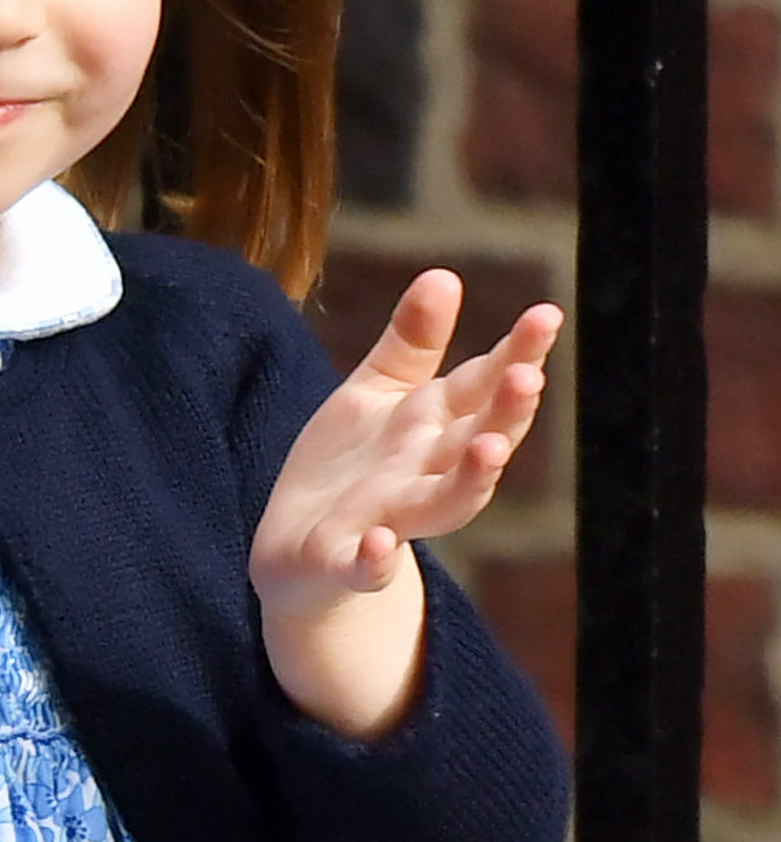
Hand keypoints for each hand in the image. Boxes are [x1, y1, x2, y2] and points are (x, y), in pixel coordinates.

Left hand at [249, 271, 560, 735]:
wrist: (297, 554)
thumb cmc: (351, 467)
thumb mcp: (377, 394)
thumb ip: (411, 343)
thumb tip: (444, 274)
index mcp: (433, 428)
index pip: (483, 387)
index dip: (516, 354)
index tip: (545, 315)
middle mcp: (423, 474)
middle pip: (478, 443)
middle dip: (507, 413)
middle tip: (528, 376)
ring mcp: (388, 520)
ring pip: (444, 505)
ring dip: (471, 480)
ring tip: (490, 449)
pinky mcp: (343, 562)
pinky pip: (364, 567)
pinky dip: (375, 561)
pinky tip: (379, 546)